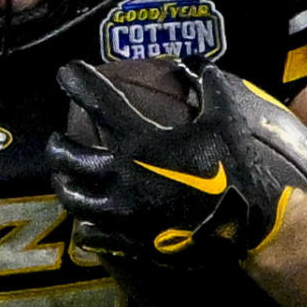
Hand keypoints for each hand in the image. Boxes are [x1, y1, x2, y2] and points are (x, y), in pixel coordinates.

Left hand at [48, 60, 306, 268]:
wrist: (249, 227)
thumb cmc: (238, 168)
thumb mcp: (228, 118)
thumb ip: (210, 86)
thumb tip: (199, 64)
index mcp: (141, 141)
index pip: (97, 101)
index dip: (76, 80)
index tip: (65, 72)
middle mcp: (121, 175)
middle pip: (65, 156)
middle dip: (56, 143)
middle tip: (58, 139)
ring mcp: (121, 213)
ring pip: (70, 198)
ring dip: (64, 185)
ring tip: (66, 179)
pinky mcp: (128, 242)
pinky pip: (90, 235)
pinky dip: (85, 227)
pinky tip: (87, 223)